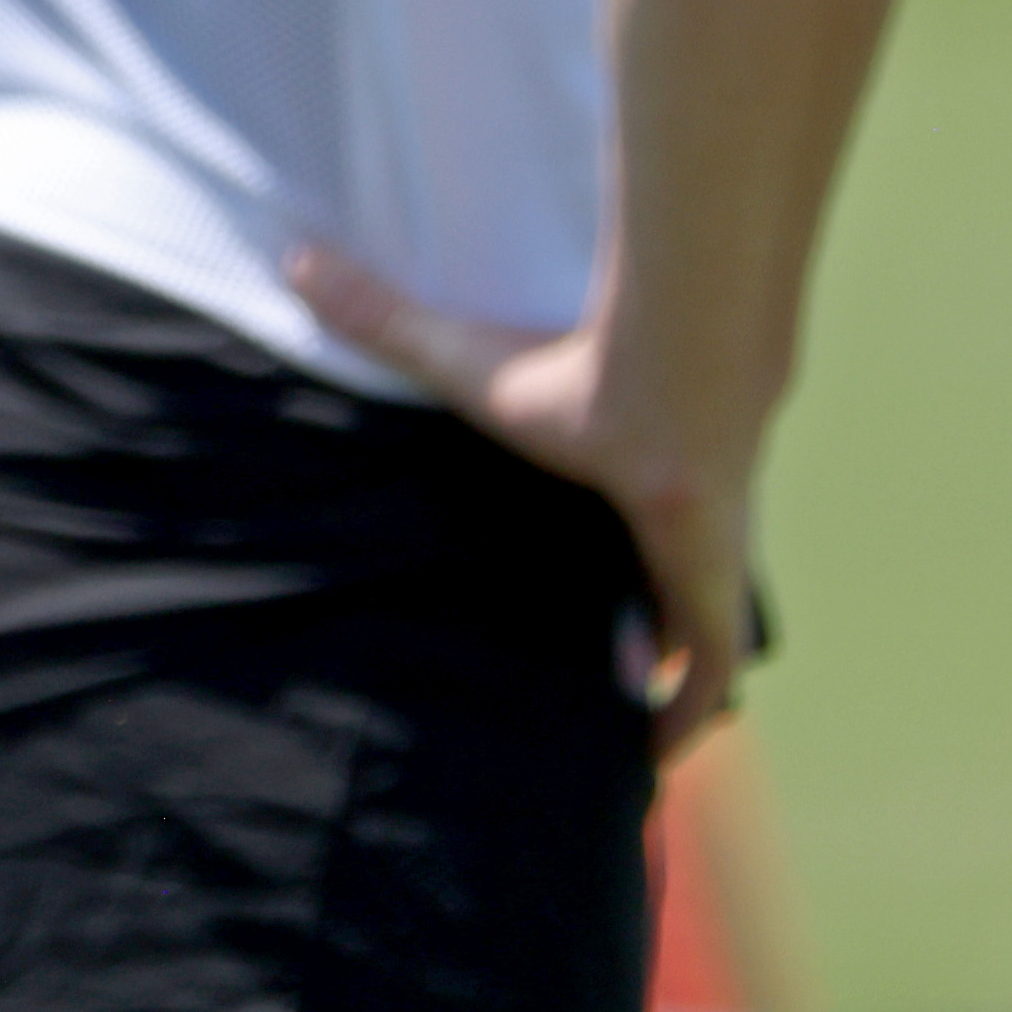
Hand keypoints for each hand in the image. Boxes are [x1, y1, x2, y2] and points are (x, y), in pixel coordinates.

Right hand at [289, 241, 760, 749]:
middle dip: (640, 630)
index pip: (626, 529)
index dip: (609, 562)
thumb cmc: (580, 377)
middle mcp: (674, 524)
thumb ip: (388, 319)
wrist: (674, 392)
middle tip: (595, 672)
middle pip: (662, 589)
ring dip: (666, 675)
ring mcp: (708, 563)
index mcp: (622, 482)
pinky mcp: (713, 601)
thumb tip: (298, 257)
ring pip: (695, 635)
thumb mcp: (468, 364)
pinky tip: (649, 754)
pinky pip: (706, 677)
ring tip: (616, 724)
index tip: (592, 599)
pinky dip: (680, 715)